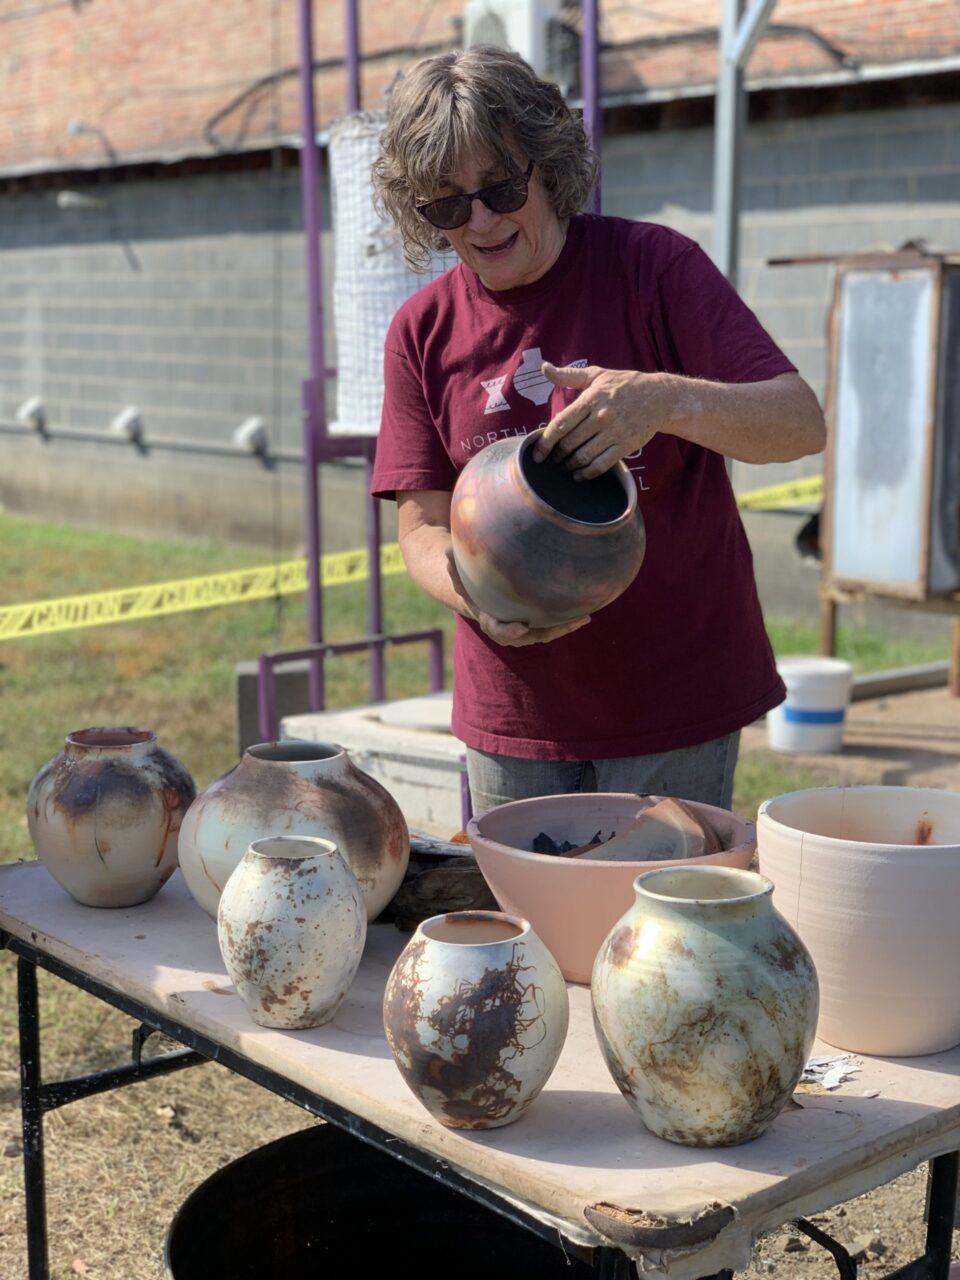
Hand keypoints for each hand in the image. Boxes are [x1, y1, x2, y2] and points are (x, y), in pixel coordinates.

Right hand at [445, 547, 589, 645]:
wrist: (474, 589)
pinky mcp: (534, 621)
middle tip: (568, 625)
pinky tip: (585, 610)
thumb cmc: (466, 576)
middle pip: (529, 636)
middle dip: (549, 632)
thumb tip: (448, 548)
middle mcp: (506, 626)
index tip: (519, 627)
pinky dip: (566, 620)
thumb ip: (454, 562)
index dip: (507, 630)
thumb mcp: (457, 568)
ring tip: (584, 619)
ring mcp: (522, 626)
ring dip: (564, 628)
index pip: (496, 628)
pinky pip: (551, 624)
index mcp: (487, 617)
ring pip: (544, 632)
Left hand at [534, 362, 675, 478]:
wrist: (660, 398)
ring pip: (583, 456)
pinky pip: (601, 465)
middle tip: (553, 459)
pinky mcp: (626, 446)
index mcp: (591, 398)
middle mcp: (601, 416)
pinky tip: (579, 475)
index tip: (537, 453)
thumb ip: (569, 376)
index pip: (560, 424)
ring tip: (564, 466)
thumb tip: (544, 368)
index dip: (545, 442)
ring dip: (570, 465)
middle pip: (569, 443)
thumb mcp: (597, 375)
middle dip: (557, 455)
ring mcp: (614, 433)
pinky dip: (586, 473)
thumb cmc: (625, 385)